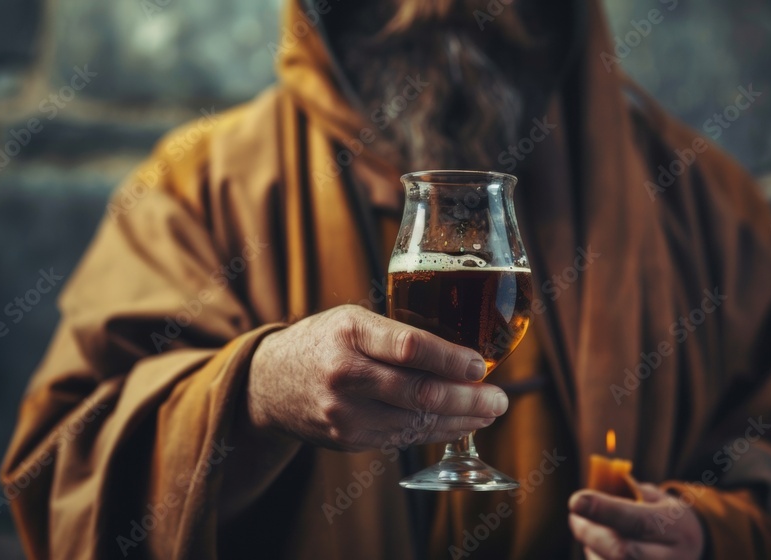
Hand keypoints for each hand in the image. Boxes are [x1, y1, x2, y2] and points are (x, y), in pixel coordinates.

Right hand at [244, 304, 507, 450]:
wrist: (269, 383)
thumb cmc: (324, 341)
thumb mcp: (353, 319)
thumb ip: (399, 331)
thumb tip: (463, 352)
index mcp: (349, 331)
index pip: (408, 346)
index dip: (450, 359)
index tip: (480, 364)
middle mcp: (345, 373)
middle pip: (419, 392)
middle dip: (469, 399)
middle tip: (500, 399)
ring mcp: (345, 412)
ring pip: (416, 421)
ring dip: (461, 420)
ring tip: (488, 413)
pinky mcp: (348, 439)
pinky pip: (403, 437)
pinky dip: (436, 432)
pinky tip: (458, 425)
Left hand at [568, 484, 704, 559]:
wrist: (694, 553)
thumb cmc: (669, 520)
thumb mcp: (662, 500)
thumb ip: (632, 493)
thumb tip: (595, 487)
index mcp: (675, 528)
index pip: (635, 520)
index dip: (602, 510)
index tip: (576, 501)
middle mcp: (670, 558)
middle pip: (620, 551)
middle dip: (590, 532)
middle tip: (575, 518)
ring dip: (591, 548)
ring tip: (591, 533)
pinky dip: (596, 559)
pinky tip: (598, 550)